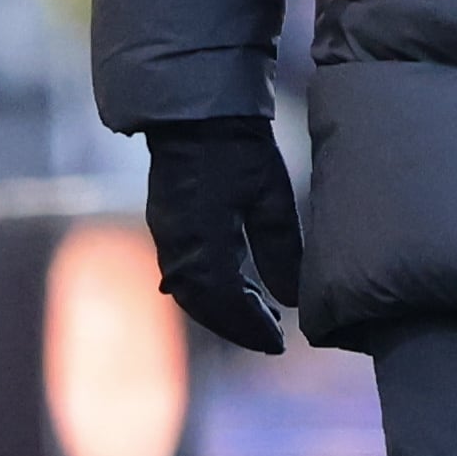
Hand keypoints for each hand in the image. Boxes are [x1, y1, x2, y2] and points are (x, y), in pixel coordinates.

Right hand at [143, 115, 299, 352]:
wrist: (195, 112)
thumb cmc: (239, 148)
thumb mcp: (270, 198)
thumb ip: (281, 250)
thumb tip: (291, 301)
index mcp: (205, 239)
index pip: (227, 300)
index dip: (253, 326)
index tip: (280, 343)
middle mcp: (179, 245)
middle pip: (205, 304)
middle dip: (237, 326)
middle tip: (271, 339)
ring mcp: (167, 236)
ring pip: (191, 293)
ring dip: (222, 311)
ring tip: (258, 318)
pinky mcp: (166, 226)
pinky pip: (183, 275)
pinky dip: (209, 293)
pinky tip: (234, 292)